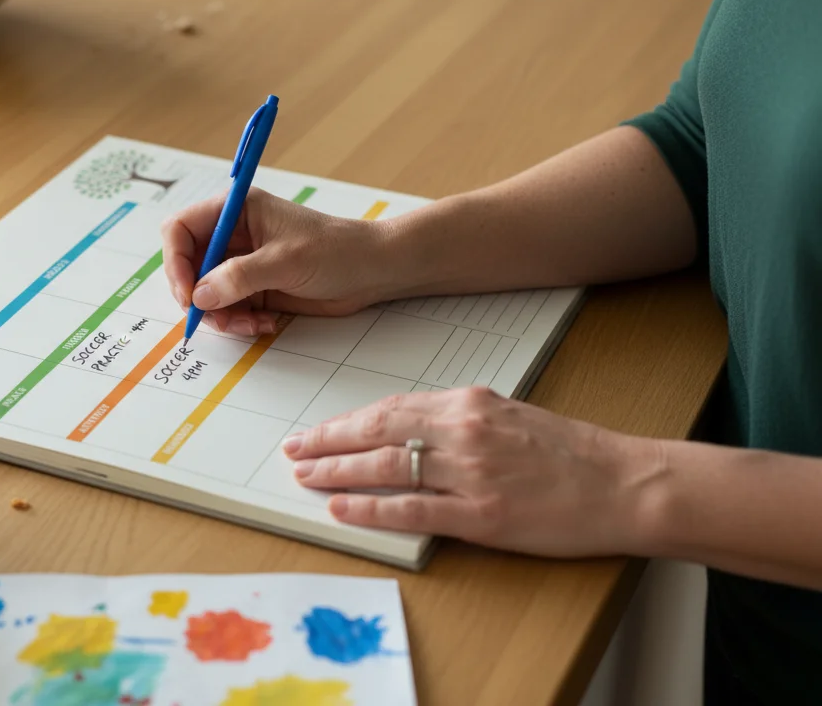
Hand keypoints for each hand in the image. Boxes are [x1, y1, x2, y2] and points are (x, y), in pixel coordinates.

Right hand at [160, 187, 383, 335]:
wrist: (372, 271)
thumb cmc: (336, 250)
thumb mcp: (285, 261)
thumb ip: (239, 277)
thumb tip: (199, 296)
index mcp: (235, 211)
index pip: (180, 229)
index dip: (175, 261)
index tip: (188, 293)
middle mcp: (232, 235)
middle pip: (187, 266)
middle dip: (197, 296)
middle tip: (214, 317)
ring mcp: (242, 263)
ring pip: (205, 293)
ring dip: (221, 315)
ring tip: (249, 324)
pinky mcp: (254, 288)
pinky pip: (228, 308)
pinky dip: (239, 321)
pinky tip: (265, 323)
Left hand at [283, 386, 658, 557]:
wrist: (626, 484)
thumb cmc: (572, 452)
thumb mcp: (510, 416)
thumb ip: (460, 421)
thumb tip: (410, 431)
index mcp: (469, 403)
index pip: (389, 409)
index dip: (346, 422)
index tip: (317, 431)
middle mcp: (463, 431)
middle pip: (377, 432)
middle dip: (328, 442)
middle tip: (293, 450)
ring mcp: (471, 474)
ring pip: (386, 467)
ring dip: (338, 472)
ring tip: (305, 477)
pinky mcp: (482, 516)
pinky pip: (412, 509)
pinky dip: (372, 508)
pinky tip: (343, 508)